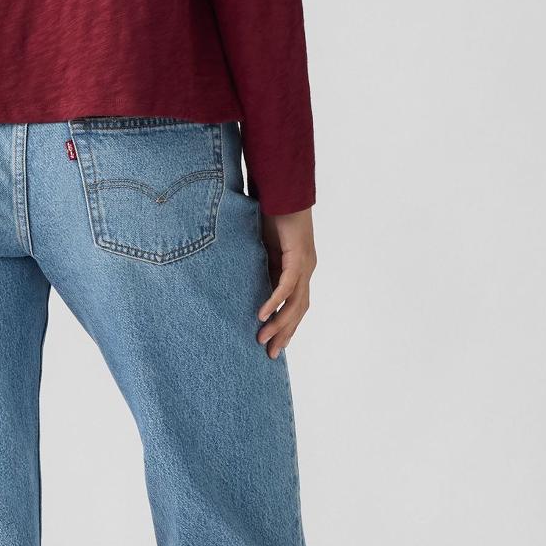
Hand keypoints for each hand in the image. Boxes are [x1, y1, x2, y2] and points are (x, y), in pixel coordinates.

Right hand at [255, 206, 314, 358]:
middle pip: (298, 311)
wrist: (283, 190)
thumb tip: (241, 281)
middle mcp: (305, 270)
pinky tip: (263, 314)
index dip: (285, 327)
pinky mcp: (298, 256)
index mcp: (297, 270)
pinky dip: (276, 300)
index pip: (294, 306)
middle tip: (270, 355)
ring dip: (280, 323)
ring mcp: (304, 264)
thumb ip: (257, 266)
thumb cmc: (272, 214)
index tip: (273, 346)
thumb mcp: (261, 247)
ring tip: (262, 339)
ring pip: (295, 303)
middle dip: (284, 334)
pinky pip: (287, 284)